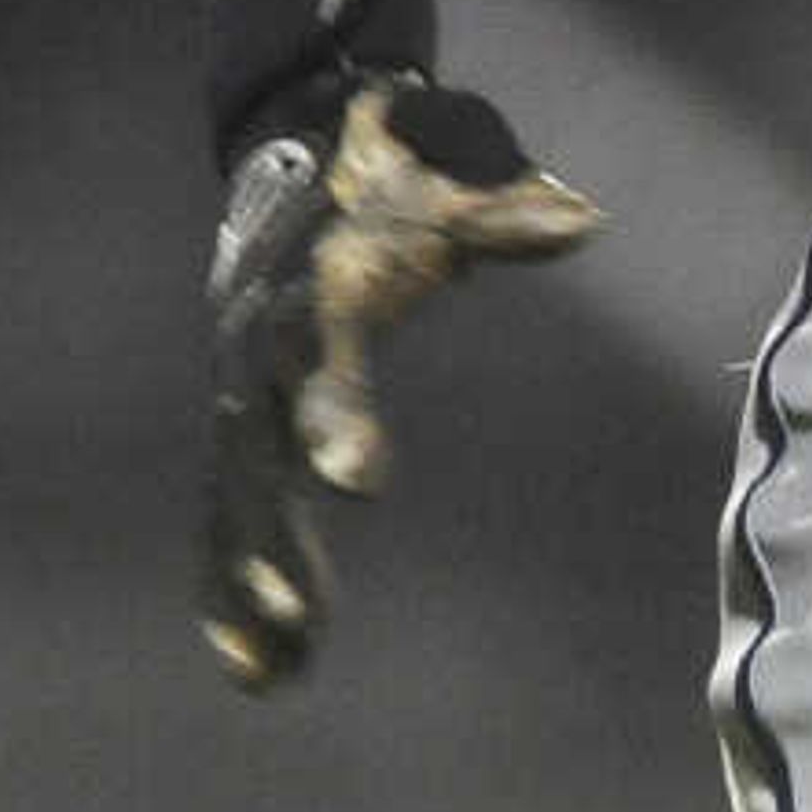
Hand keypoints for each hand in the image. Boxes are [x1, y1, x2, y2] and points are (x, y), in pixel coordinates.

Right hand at [199, 0, 600, 685]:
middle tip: (295, 614)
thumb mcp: (453, 167)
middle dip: (272, 532)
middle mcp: (265, 348)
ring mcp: (247, 387)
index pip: (324, 361)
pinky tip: (257, 674)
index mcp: (316, 290)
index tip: (362, 483)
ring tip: (272, 671)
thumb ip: (504, 208)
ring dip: (249, 580)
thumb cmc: (396, 163)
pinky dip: (233, 583)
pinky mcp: (246, 418)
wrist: (297, 137)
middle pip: (260, 453)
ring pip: (236, 498)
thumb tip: (580, 220)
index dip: (338, 418)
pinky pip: (231, 510)